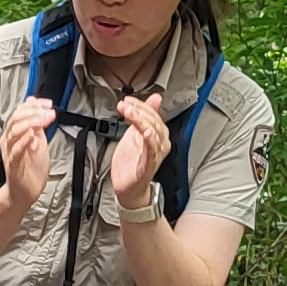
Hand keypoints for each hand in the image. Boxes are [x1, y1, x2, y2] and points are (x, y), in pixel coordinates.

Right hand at [0, 97, 55, 213]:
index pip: (20, 111)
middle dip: (33, 112)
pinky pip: (15, 149)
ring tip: (42, 121)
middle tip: (47, 112)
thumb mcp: (38, 140)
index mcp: (14, 133)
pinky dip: (24, 141)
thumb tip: (36, 105)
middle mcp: (9, 140)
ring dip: (30, 123)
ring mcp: (10, 151)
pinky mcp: (13, 163)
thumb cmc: (31, 168)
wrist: (27, 191)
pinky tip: (32, 136)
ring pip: (14, 131)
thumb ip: (37, 123)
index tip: (48, 104)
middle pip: (15, 118)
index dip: (35, 105)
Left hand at [107, 95, 168, 209]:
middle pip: (153, 122)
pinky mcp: (147, 165)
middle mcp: (160, 144)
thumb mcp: (136, 132)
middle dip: (139, 111)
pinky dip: (149, 141)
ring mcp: (155, 154)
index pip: (153, 115)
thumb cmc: (133, 162)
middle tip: (126, 105)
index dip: (141, 106)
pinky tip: (145, 133)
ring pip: (152, 133)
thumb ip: (145, 116)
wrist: (129, 187)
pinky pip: (151, 151)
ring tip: (130, 113)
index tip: (127, 101)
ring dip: (141, 121)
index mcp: (159, 135)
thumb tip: (155, 98)